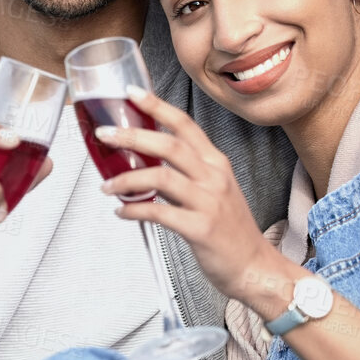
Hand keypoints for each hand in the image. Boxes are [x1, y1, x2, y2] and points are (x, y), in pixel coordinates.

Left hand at [95, 85, 278, 298]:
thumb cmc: (230, 229)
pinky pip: (159, 212)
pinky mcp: (200, 228)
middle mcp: (213, 177)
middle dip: (132, 136)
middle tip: (106, 134)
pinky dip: (134, 210)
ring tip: (106, 186)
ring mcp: (208, 202)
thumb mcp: (214, 190)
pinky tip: (122, 212)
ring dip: (126, 179)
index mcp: (216, 163)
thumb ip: (185, 173)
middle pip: (169, 144)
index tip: (131, 93)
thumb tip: (146, 162)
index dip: (156, 106)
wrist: (254, 266)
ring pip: (160, 176)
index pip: (184, 125)